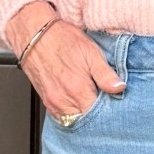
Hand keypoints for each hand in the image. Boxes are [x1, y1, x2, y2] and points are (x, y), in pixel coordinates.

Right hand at [5, 0, 125, 120]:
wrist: (33, 33)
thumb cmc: (61, 39)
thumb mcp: (91, 52)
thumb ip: (106, 74)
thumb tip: (119, 88)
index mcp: (77, 90)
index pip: (99, 114)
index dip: (109, 110)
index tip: (115, 104)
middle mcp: (63, 100)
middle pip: (86, 120)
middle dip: (97, 115)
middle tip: (105, 103)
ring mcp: (52, 103)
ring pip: (74, 120)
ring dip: (84, 115)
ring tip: (91, 101)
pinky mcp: (46, 101)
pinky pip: (62, 116)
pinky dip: (72, 113)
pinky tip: (78, 102)